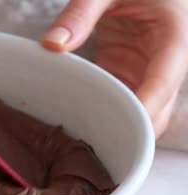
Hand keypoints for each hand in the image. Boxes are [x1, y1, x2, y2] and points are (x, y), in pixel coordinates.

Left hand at [41, 0, 187, 136]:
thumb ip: (81, 12)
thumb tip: (52, 44)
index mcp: (174, 37)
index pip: (163, 84)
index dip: (143, 111)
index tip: (119, 131)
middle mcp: (166, 59)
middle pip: (158, 108)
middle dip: (132, 129)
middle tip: (95, 148)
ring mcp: (146, 69)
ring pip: (141, 110)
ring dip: (117, 125)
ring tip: (84, 142)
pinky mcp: (127, 70)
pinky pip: (119, 99)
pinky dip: (103, 112)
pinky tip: (79, 121)